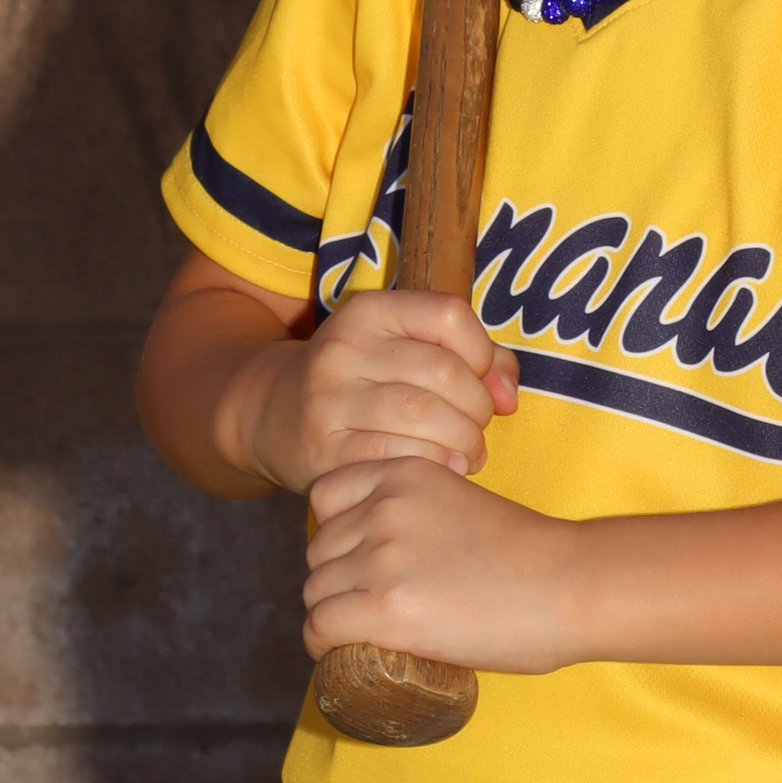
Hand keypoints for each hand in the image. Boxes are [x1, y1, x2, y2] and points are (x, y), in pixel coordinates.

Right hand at [235, 290, 518, 495]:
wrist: (273, 416)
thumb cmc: (363, 382)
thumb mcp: (405, 349)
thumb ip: (472, 359)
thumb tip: (508, 396)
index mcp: (369, 311)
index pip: (449, 315)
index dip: (482, 353)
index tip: (482, 381)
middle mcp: (344, 348)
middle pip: (444, 372)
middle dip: (478, 408)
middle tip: (478, 429)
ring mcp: (329, 399)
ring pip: (425, 415)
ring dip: (464, 442)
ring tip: (467, 453)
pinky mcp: (324, 450)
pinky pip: (397, 456)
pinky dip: (434, 465)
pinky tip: (442, 470)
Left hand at [302, 455, 580, 673]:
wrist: (570, 585)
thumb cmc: (530, 553)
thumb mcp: (459, 501)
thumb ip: (417, 512)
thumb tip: (386, 551)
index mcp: (403, 473)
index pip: (325, 496)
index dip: (336, 533)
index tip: (356, 561)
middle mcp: (384, 508)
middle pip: (317, 551)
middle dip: (336, 580)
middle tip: (367, 607)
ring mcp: (382, 558)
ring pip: (315, 592)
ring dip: (332, 615)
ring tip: (363, 635)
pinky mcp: (385, 609)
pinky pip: (319, 627)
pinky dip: (323, 646)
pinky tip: (342, 654)